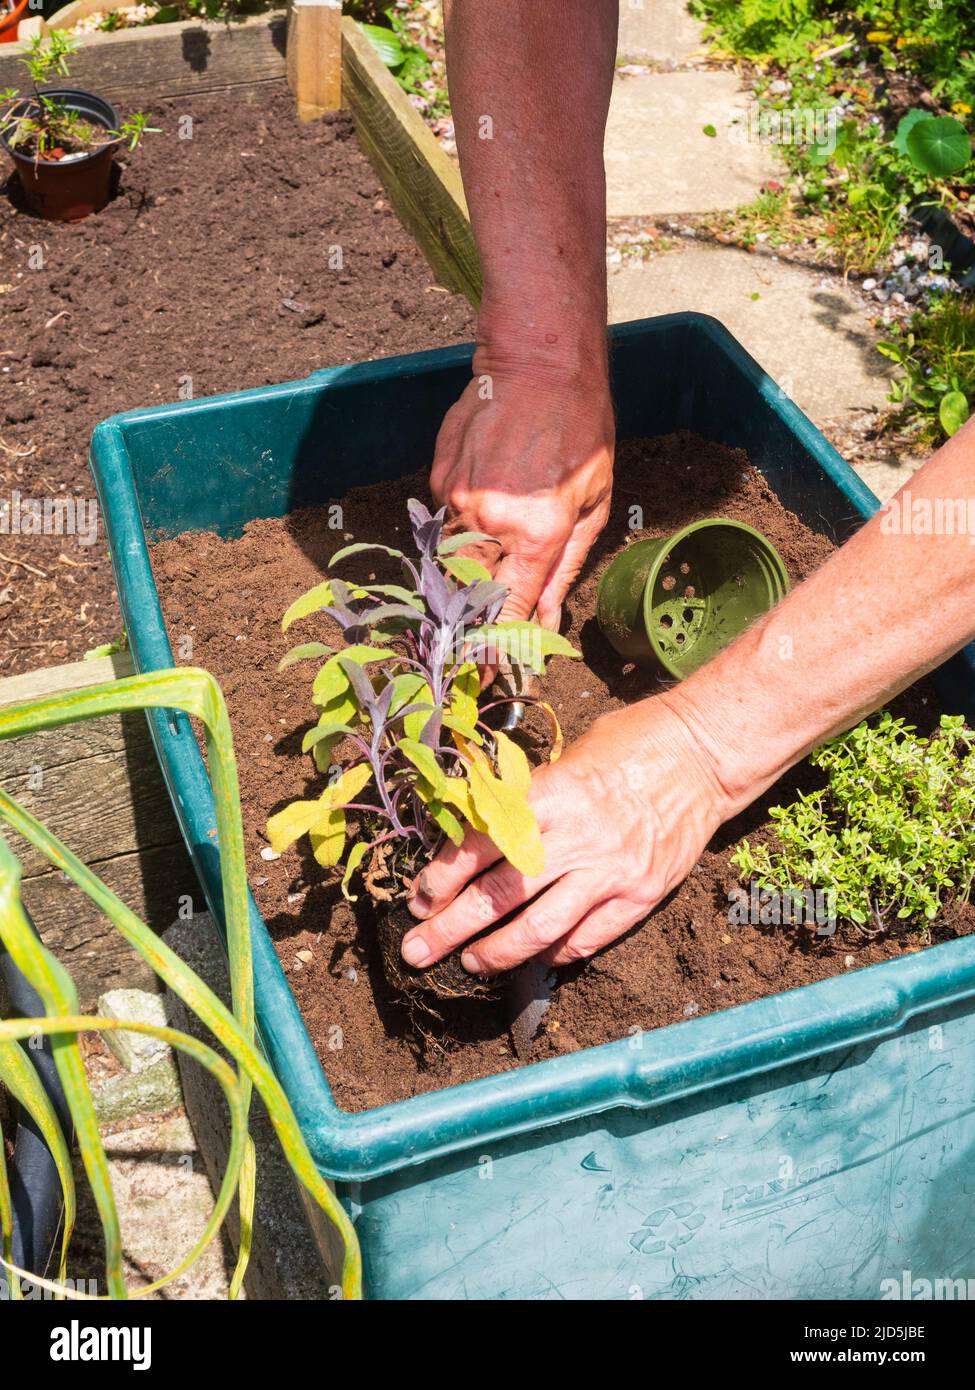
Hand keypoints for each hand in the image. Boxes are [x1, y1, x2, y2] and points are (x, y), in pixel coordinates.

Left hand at [401, 693, 734, 972]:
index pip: (481, 845)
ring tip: (468, 963)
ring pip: (539, 929)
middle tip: (416, 950)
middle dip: (450, 928)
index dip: (443, 878)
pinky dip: (552, 952)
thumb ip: (528, 798)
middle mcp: (578, 838)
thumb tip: (476, 834)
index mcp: (551, 795)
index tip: (420, 898)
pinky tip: (532, 956)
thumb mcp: (568, 757)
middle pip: (500, 895)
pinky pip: (586, 938)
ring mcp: (611, 872)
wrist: (704, 754)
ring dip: (495, 952)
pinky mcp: (640, 895)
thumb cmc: (630, 744)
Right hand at [431, 368, 614, 629]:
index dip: (495, 648)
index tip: (488, 676)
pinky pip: (447, 521)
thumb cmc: (581, 431)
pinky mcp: (440, 479)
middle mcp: (489, 521)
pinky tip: (491, 497)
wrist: (539, 364)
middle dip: (477, 614)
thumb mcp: (594, 505)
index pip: (507, 609)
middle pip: (471, 591)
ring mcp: (457, 499)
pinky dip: (465, 525)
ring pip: (454, 559)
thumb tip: (544, 625)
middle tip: (484, 630)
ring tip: (495, 553)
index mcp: (537, 532)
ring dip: (471, 569)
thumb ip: (565, 570)